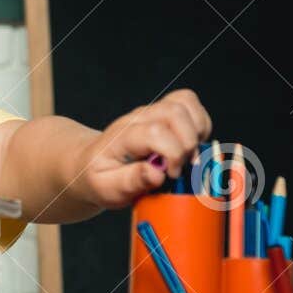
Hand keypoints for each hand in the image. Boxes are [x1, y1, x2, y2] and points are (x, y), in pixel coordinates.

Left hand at [74, 89, 210, 209]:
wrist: (91, 164)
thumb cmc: (101, 177)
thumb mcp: (107, 189)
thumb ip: (130, 182)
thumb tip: (157, 174)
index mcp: (122, 136)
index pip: (155, 132)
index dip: (173, 154)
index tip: (171, 175)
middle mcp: (138, 118)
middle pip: (175, 112)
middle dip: (188, 143)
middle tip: (180, 167)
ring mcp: (152, 112)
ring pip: (185, 102)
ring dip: (197, 131)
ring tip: (187, 155)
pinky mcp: (164, 112)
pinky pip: (190, 104)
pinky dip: (200, 124)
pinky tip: (190, 145)